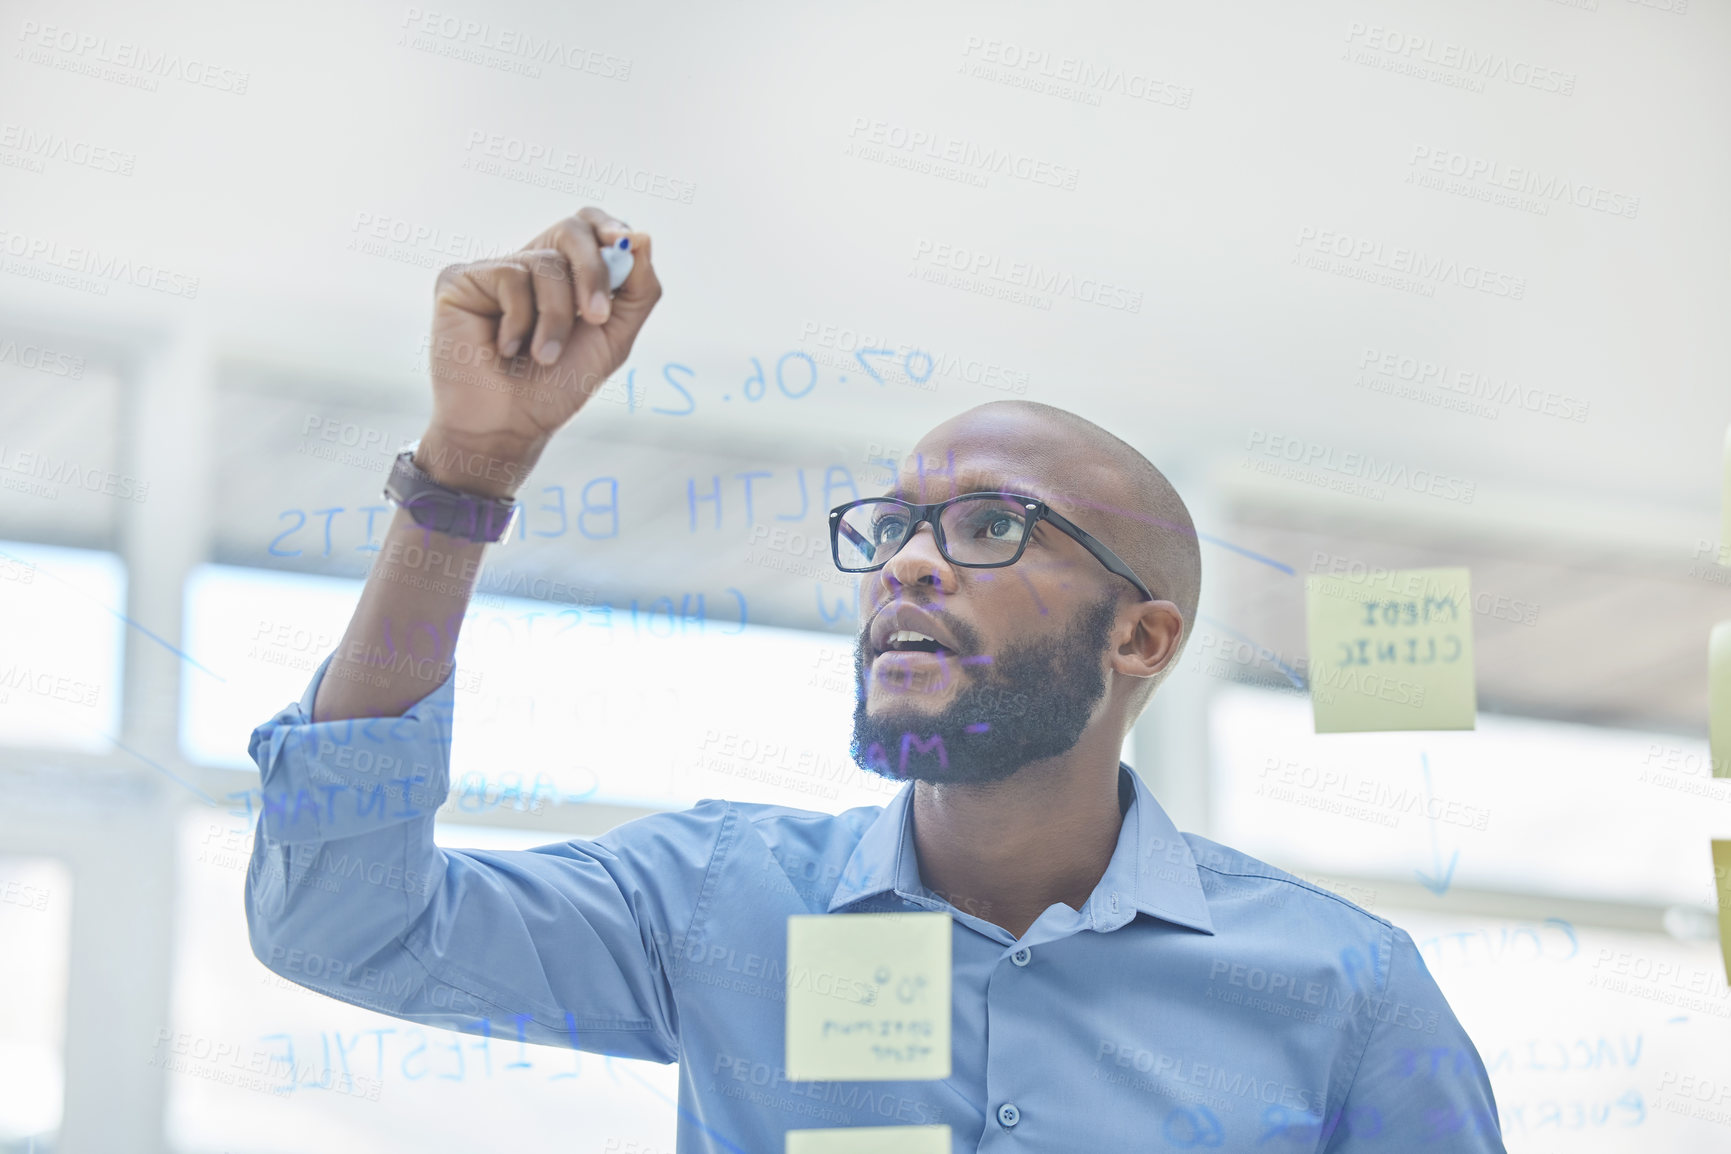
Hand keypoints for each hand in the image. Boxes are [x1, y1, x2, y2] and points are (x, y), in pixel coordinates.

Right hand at [420, 207, 661, 493]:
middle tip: (597, 317)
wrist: (510, 425)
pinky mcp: (460, 279)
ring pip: (546, 264)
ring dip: (556, 319)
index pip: (590, 226)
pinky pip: (509, 276)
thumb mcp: (612, 339)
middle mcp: (529, 265)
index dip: (608, 227)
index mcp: (566, 275)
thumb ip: (636, 291)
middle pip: (571, 229)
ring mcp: (494, 270)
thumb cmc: (557, 387)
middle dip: (594, 272)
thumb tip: (642, 236)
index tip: (624, 241)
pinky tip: (506, 349)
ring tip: (543, 356)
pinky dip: (520, 320)